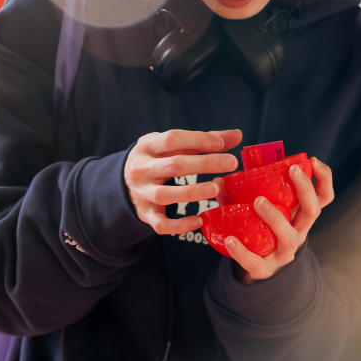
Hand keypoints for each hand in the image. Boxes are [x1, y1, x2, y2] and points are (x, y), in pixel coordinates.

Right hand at [124, 129, 242, 234]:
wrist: (122, 181)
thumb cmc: (157, 159)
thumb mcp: (172, 145)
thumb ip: (203, 141)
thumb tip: (237, 135)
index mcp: (148, 146)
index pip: (172, 139)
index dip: (198, 140)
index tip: (221, 144)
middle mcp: (141, 169)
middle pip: (173, 165)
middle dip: (204, 164)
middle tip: (231, 163)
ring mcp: (141, 193)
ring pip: (165, 195)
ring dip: (193, 192)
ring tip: (216, 188)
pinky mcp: (145, 214)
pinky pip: (161, 224)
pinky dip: (180, 225)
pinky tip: (199, 220)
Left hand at [225, 157, 333, 281]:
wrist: (257, 267)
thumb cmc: (263, 230)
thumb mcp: (266, 210)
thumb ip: (245, 191)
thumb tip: (219, 179)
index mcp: (300, 215)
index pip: (323, 196)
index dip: (323, 178)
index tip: (313, 160)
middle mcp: (298, 232)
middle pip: (312, 211)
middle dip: (305, 189)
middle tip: (292, 170)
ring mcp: (284, 252)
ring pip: (288, 236)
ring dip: (275, 217)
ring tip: (258, 201)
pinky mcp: (265, 268)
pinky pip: (256, 261)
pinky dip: (242, 252)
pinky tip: (231, 240)